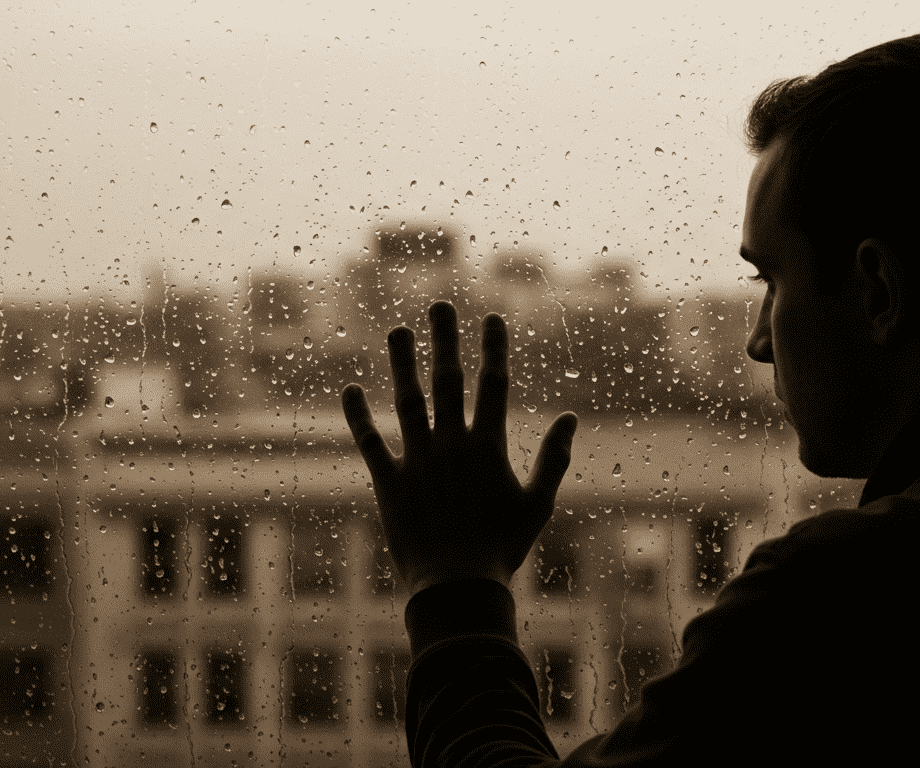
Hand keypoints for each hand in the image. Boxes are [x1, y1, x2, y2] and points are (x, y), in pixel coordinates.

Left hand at [341, 300, 578, 596]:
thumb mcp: (538, 504)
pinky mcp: (388, 482)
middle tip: (439, 305)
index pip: (493, 385)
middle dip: (444, 340)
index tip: (492, 318)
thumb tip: (569, 418)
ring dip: (402, 364)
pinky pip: (369, 442)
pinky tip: (349, 389)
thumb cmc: (502, 547)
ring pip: (407, 401)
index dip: (493, 349)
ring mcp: (416, 460)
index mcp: (488, 446)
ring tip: (397, 332)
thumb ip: (553, 459)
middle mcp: (450, 444)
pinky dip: (358, 416)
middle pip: (447, 381)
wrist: (456, 586)